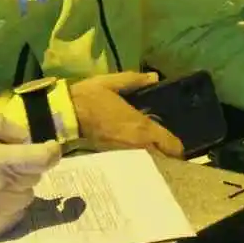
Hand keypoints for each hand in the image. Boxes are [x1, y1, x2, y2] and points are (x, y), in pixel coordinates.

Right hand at [0, 110, 61, 242]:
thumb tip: (27, 138)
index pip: (43, 158)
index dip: (48, 151)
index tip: (46, 148)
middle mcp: (0, 192)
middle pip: (34, 177)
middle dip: (23, 166)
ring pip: (26, 198)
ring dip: (16, 187)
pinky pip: (13, 216)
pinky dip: (7, 206)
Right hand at [69, 72, 185, 157]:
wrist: (66, 115)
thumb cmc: (90, 97)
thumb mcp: (113, 83)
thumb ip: (136, 80)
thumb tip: (155, 77)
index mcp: (142, 127)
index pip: (172, 145)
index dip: (178, 147)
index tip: (177, 144)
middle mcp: (138, 146)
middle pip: (163, 160)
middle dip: (168, 158)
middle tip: (168, 151)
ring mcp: (125, 155)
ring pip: (149, 165)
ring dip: (154, 161)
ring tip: (153, 155)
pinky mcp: (113, 159)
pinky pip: (133, 165)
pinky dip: (138, 163)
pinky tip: (136, 157)